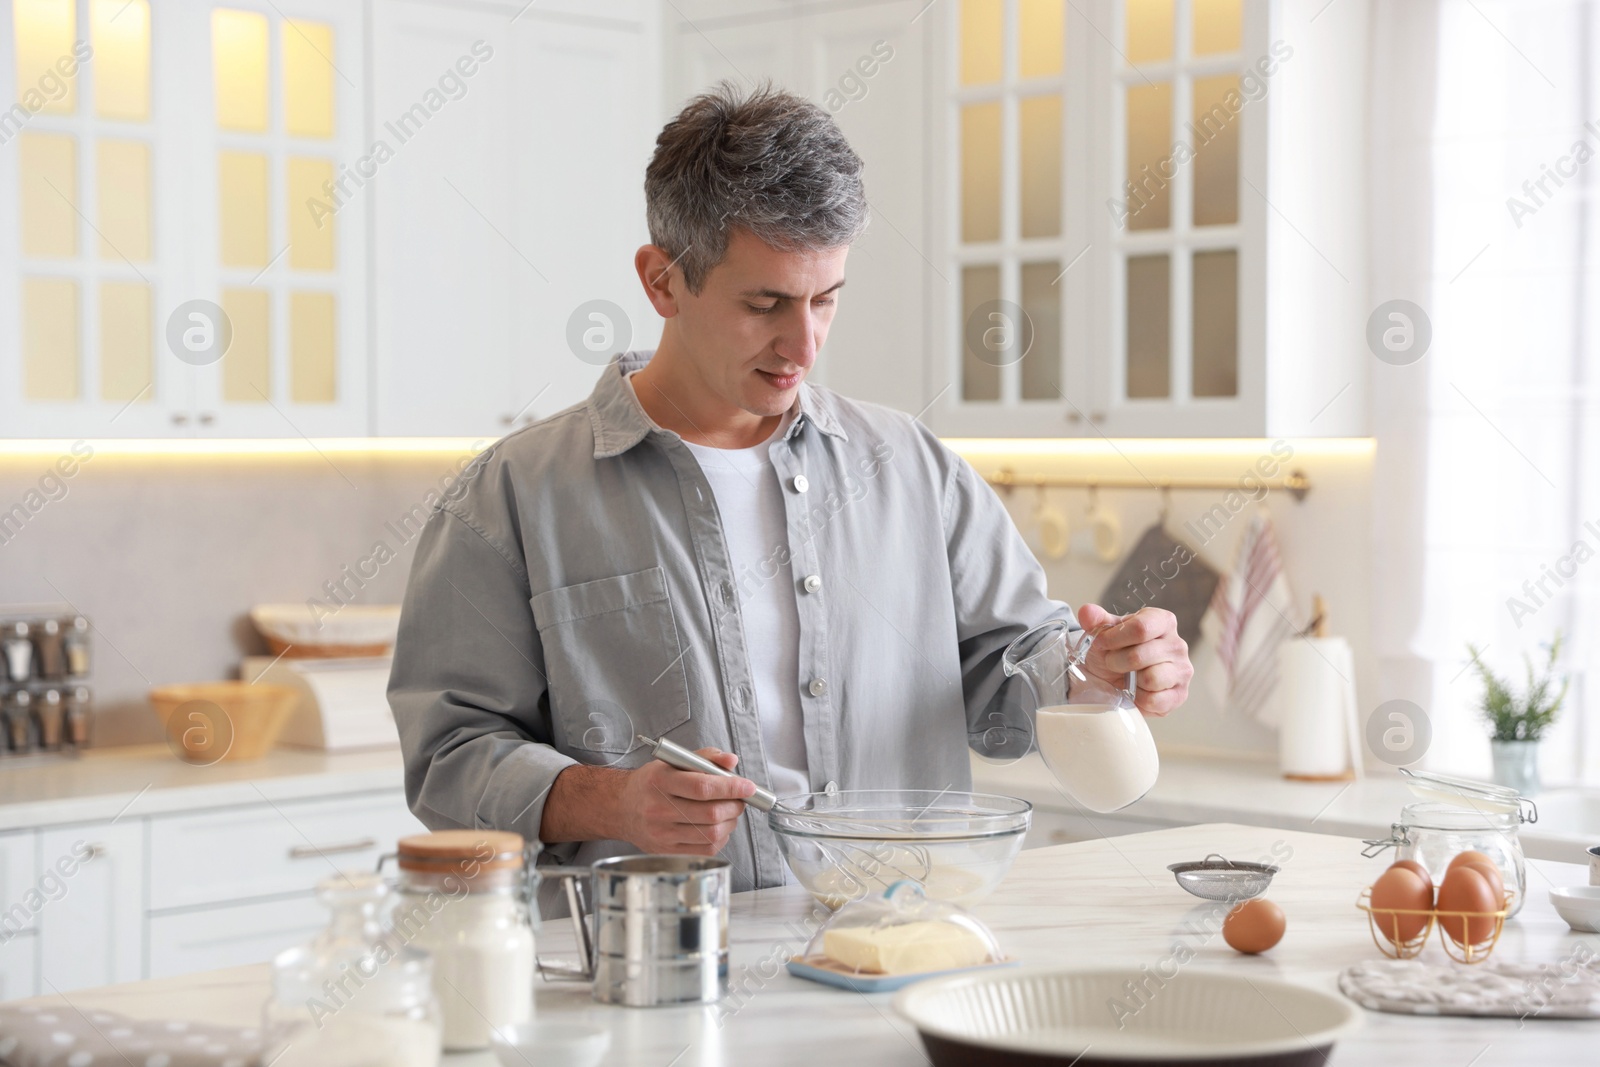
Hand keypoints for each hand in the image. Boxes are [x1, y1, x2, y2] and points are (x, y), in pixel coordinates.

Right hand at [614, 747, 754, 855]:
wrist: (621, 808)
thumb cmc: (651, 783)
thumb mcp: (672, 762)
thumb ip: (704, 758)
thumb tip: (732, 761)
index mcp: (660, 781)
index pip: (703, 786)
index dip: (731, 787)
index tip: (748, 786)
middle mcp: (658, 809)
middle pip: (710, 813)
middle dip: (735, 805)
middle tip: (740, 799)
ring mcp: (662, 834)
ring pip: (711, 833)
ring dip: (730, 822)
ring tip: (729, 812)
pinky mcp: (666, 851)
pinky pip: (705, 849)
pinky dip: (720, 838)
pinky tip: (717, 827)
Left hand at [1076, 604, 1191, 717]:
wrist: (1115, 678)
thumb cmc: (1114, 651)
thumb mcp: (1104, 633)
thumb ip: (1095, 620)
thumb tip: (1087, 612)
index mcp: (1163, 621)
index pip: (1141, 628)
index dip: (1114, 638)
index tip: (1101, 643)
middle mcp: (1177, 644)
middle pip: (1140, 655)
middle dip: (1116, 661)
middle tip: (1111, 662)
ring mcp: (1182, 670)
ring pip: (1151, 678)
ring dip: (1129, 681)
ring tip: (1126, 676)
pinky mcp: (1180, 694)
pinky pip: (1155, 700)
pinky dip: (1139, 698)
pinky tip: (1136, 691)